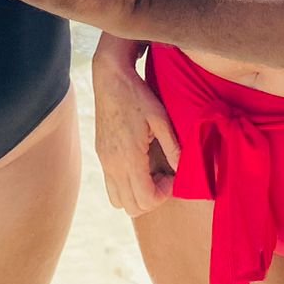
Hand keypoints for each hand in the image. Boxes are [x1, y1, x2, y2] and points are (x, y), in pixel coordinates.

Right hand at [93, 38, 180, 216]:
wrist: (109, 76)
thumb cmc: (137, 94)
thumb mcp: (160, 118)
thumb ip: (172, 147)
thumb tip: (182, 169)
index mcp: (129, 156)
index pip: (145, 199)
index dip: (163, 195)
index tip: (172, 177)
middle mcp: (113, 163)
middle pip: (132, 207)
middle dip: (151, 199)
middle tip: (163, 177)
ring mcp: (104, 160)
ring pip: (118, 201)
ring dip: (136, 195)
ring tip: (150, 173)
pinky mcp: (100, 154)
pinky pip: (111, 185)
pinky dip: (126, 185)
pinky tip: (138, 164)